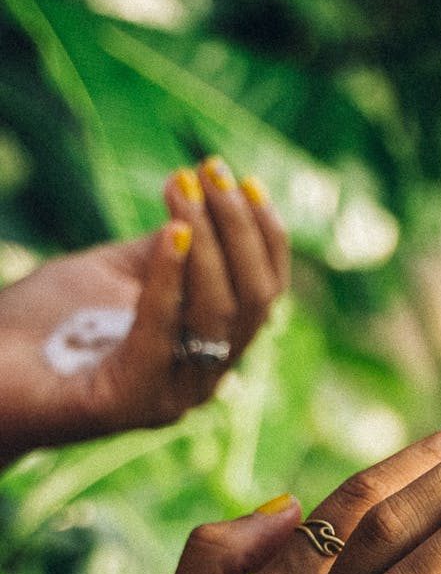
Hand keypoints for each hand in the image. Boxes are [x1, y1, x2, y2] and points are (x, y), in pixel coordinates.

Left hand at [0, 160, 289, 465]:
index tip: (244, 179)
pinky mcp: (134, 403)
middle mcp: (204, 377)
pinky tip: (172, 231)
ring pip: (220, 313)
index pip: (264, 292)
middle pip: (255, 300)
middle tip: (214, 170)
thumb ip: (165, 252)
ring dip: (210, 241)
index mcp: (209, 348)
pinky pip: (165, 332)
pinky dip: (172, 278)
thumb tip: (204, 203)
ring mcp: (173, 395)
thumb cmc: (42, 325)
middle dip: (240, 229)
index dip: (265, 236)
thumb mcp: (115, 273)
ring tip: (185, 188)